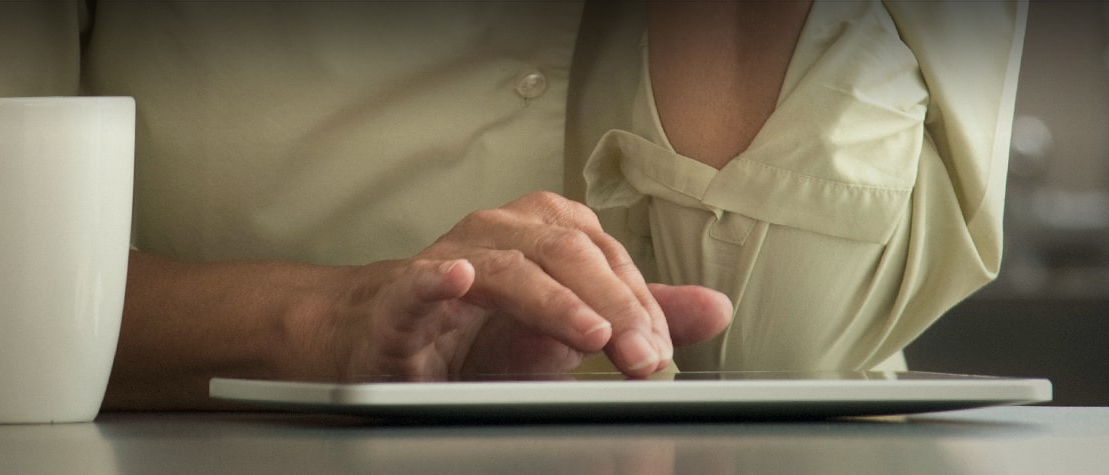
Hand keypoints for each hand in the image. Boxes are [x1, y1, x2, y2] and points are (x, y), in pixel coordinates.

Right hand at [316, 192, 732, 379]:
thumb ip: (639, 316)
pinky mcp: (400, 297)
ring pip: (508, 267)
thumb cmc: (480, 329)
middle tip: (644, 358)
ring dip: (553, 302)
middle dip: (613, 306)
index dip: (639, 304)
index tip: (662, 353)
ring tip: (589, 332)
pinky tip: (457, 279)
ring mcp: (448, 260)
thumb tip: (715, 309)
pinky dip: (437, 280)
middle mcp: (499, 232)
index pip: (606, 257)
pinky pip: (419, 282)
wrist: (392, 341)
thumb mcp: (570, 326)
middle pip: (566, 253)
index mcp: (544, 231)